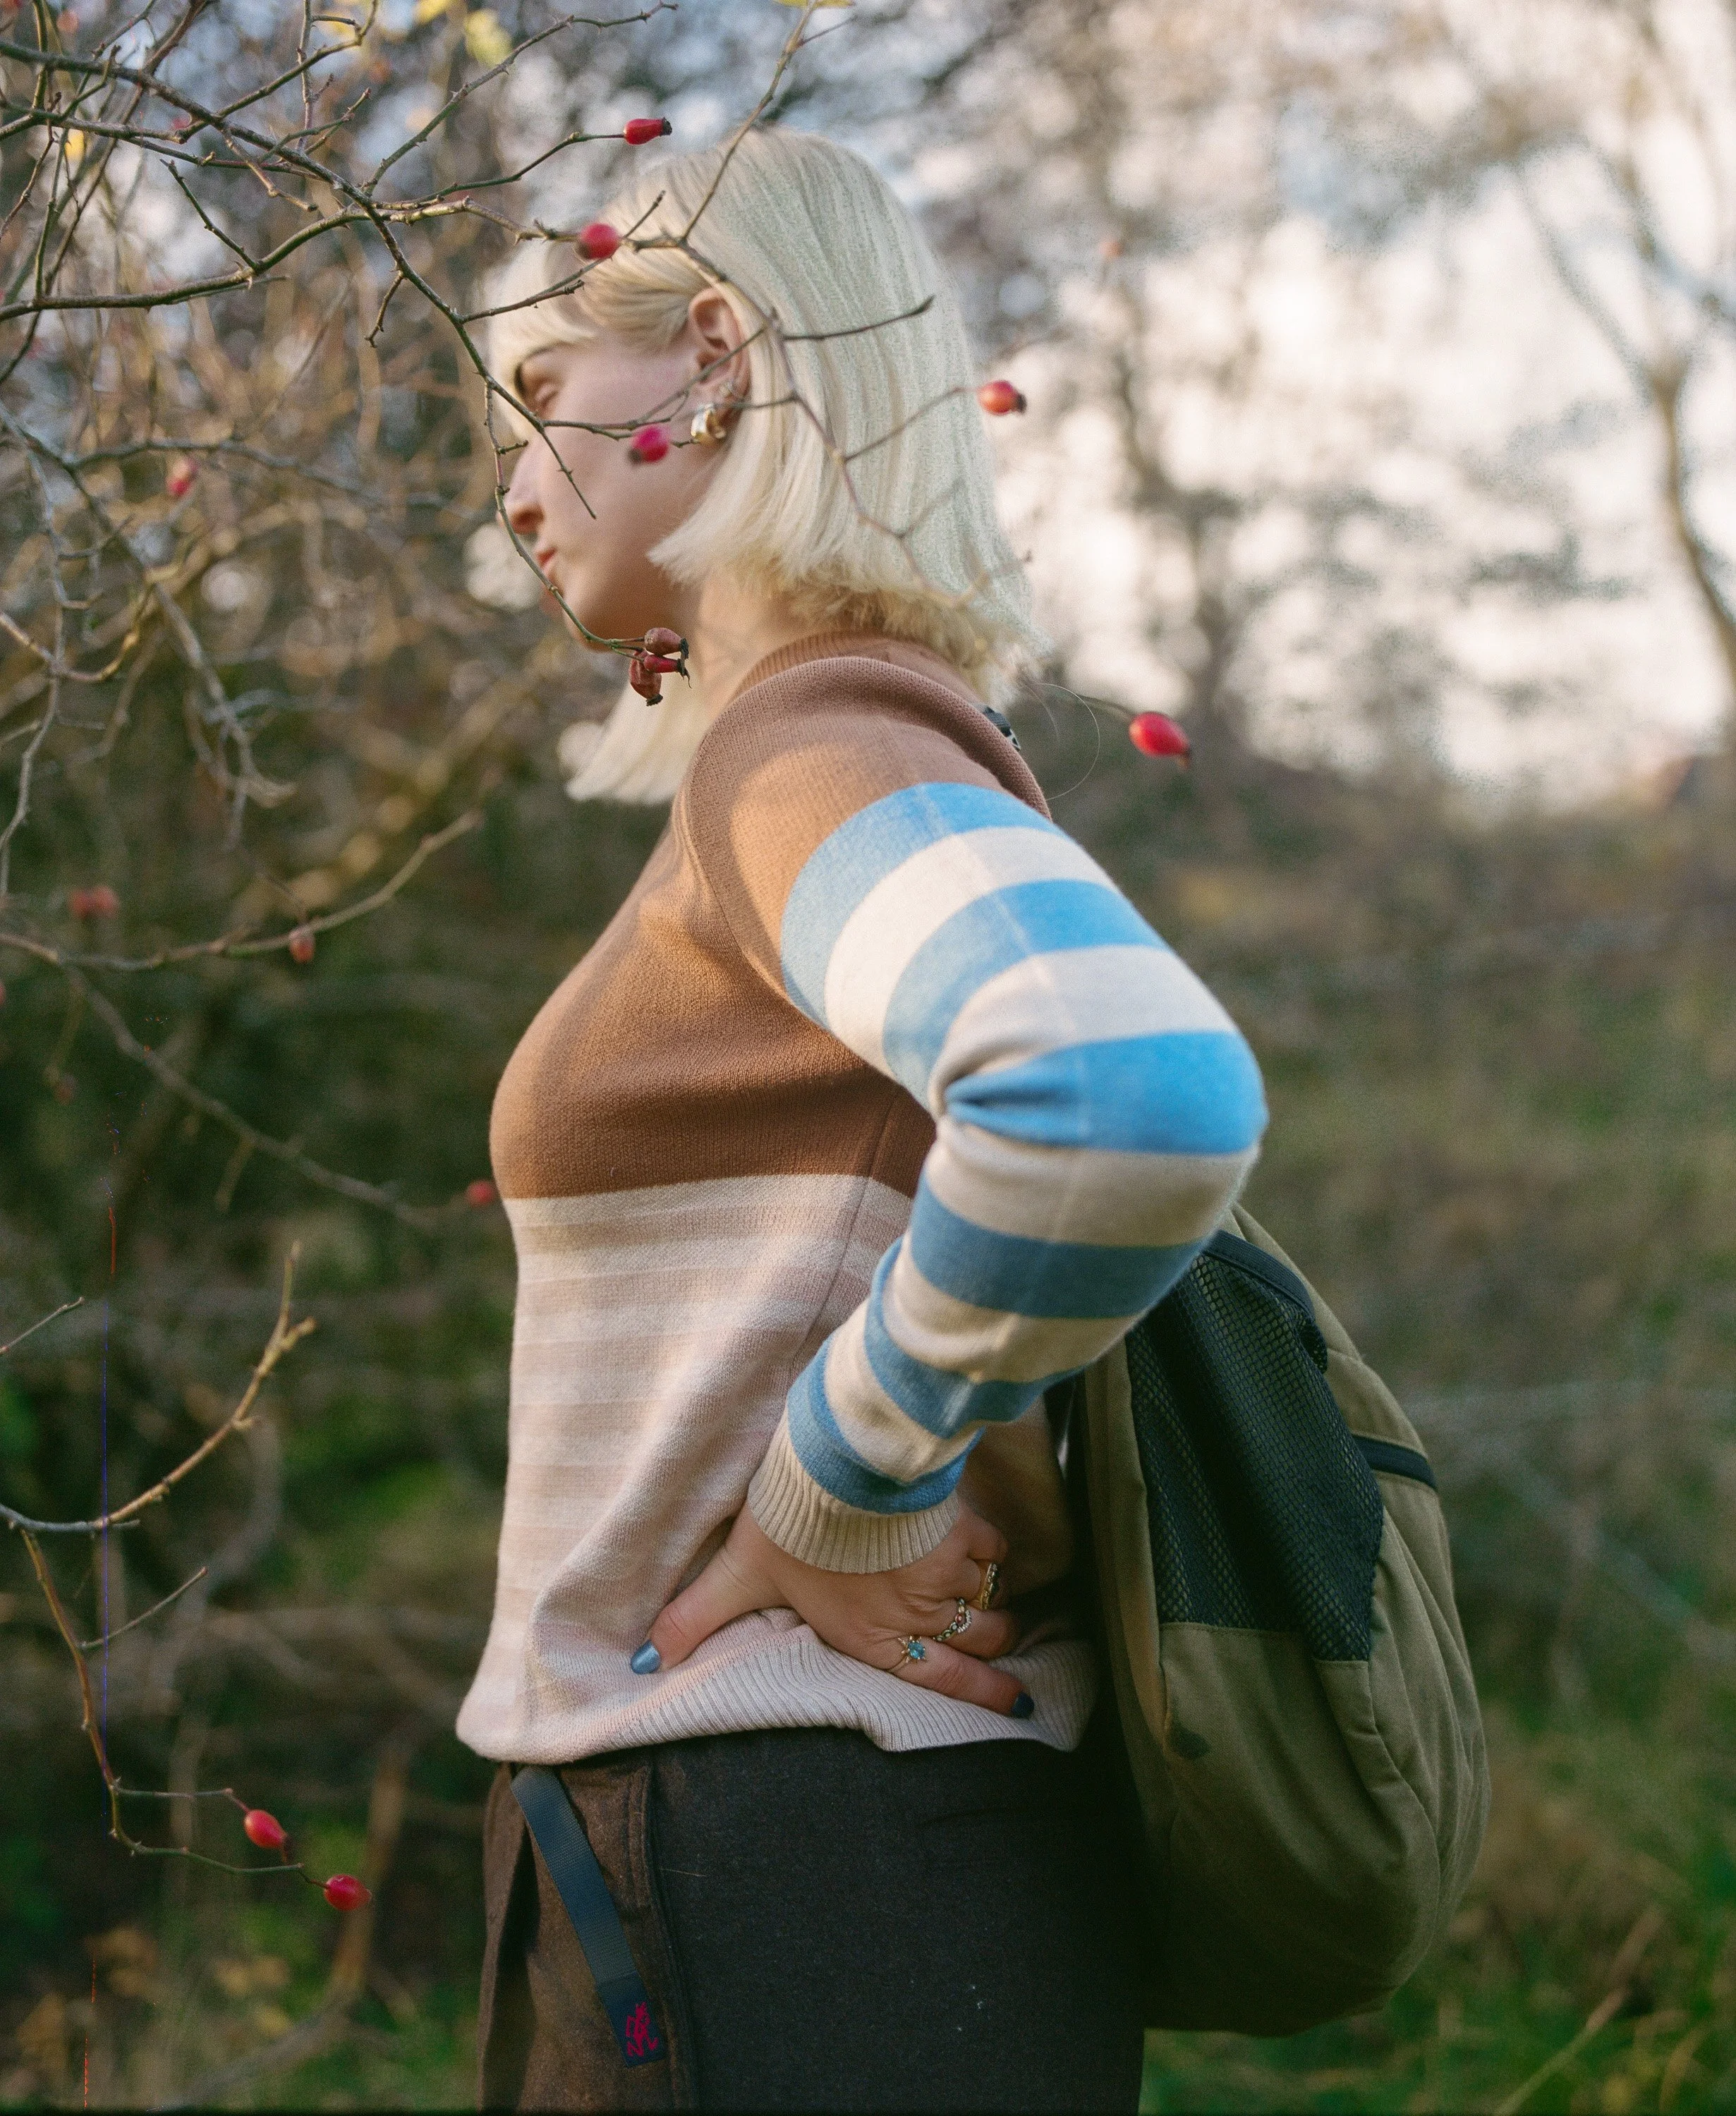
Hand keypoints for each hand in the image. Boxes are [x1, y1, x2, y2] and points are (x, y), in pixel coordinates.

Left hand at [640, 1504, 1027, 1715]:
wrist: (840, 1467)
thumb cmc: (791, 1525)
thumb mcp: (739, 1573)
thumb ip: (696, 1619)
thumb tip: (642, 1663)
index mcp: (871, 1637)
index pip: (939, 1680)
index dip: (980, 1696)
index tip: (1014, 1705)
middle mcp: (916, 1614)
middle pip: (977, 1642)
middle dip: (994, 1649)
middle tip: (1006, 1650)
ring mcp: (944, 1573)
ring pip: (988, 1598)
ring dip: (995, 1602)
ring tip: (1002, 1602)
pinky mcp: (961, 1529)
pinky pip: (993, 1550)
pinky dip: (992, 1551)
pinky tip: (984, 1546)